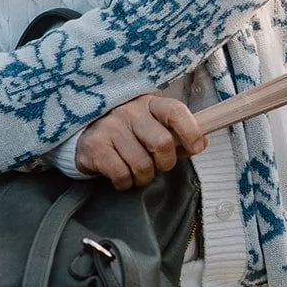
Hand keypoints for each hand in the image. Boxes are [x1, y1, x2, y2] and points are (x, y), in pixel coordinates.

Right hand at [75, 95, 206, 189]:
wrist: (84, 137)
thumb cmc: (127, 134)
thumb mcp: (152, 127)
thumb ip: (177, 135)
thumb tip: (202, 142)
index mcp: (148, 103)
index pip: (175, 111)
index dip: (190, 131)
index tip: (195, 147)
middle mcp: (128, 111)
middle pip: (162, 143)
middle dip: (164, 163)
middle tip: (155, 165)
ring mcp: (109, 126)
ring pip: (142, 165)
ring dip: (143, 177)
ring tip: (135, 171)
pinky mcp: (95, 145)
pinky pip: (121, 174)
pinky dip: (124, 183)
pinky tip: (119, 175)